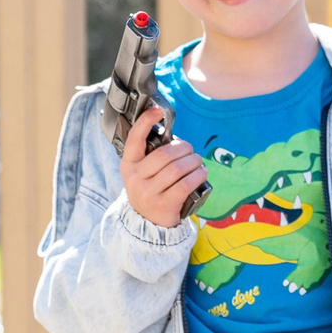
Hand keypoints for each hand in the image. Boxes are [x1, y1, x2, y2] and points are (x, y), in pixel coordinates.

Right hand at [120, 104, 208, 226]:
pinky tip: (202, 173)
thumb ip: (152, 155)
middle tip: (191, 150)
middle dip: (184, 148)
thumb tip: (175, 139)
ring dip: (193, 162)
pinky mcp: (164, 204)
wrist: (147, 222)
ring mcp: (148, 193)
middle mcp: (135, 178)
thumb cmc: (150, 189)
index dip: (145, 122)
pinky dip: (197, 176)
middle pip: (164, 154)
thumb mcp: (142, 172)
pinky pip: (185, 185)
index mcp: (129, 164)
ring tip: (198, 162)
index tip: (157, 110)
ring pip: (177, 169)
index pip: (135, 138)